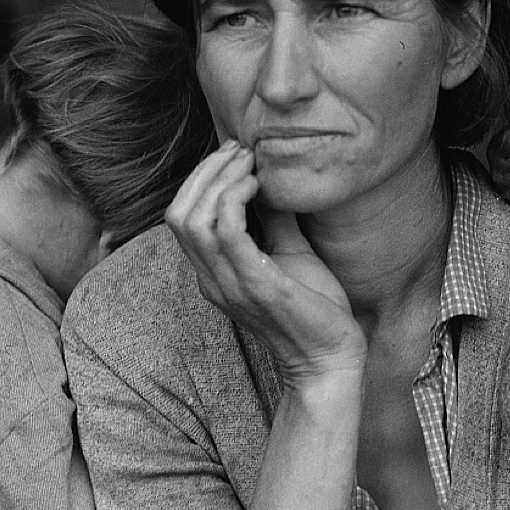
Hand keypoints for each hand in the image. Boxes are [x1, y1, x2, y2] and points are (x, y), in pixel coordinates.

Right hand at [166, 141, 365, 383]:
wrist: (331, 358)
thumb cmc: (313, 309)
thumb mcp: (290, 253)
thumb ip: (275, 219)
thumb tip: (273, 178)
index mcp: (214, 273)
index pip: (180, 217)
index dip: (200, 178)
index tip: (235, 154)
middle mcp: (212, 280)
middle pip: (178, 213)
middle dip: (205, 171)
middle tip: (240, 151)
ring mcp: (229, 284)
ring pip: (193, 219)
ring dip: (219, 179)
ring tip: (250, 163)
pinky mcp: (256, 286)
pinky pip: (227, 233)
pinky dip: (236, 199)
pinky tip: (259, 186)